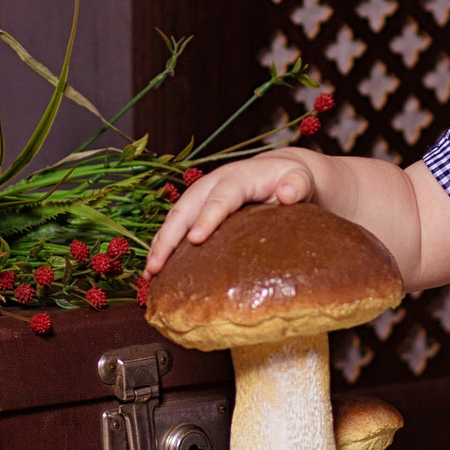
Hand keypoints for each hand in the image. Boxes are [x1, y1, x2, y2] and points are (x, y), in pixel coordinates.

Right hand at [144, 153, 317, 274]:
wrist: (280, 174)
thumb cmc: (292, 181)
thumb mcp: (300, 180)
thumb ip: (297, 186)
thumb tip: (288, 194)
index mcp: (237, 178)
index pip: (220, 197)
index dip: (207, 217)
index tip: (195, 239)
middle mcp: (213, 184)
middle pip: (185, 209)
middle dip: (169, 237)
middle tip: (157, 265)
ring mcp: (201, 197)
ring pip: (174, 218)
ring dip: (159, 245)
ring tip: (149, 274)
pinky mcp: (197, 210)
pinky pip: (175, 227)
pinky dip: (163, 247)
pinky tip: (155, 272)